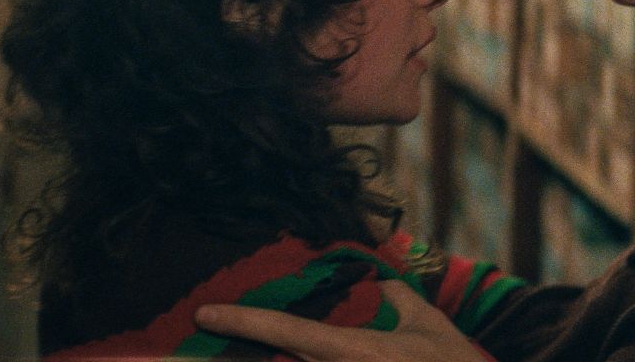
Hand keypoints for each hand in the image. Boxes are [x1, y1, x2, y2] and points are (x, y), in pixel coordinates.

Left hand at [194, 281, 487, 361]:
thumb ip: (397, 298)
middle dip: (246, 350)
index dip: (243, 321)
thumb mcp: (428, 325)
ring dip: (277, 359)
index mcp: (354, 352)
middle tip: (212, 334)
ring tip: (237, 350)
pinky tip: (297, 354)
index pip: (288, 332)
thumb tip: (375, 281)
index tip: (206, 313)